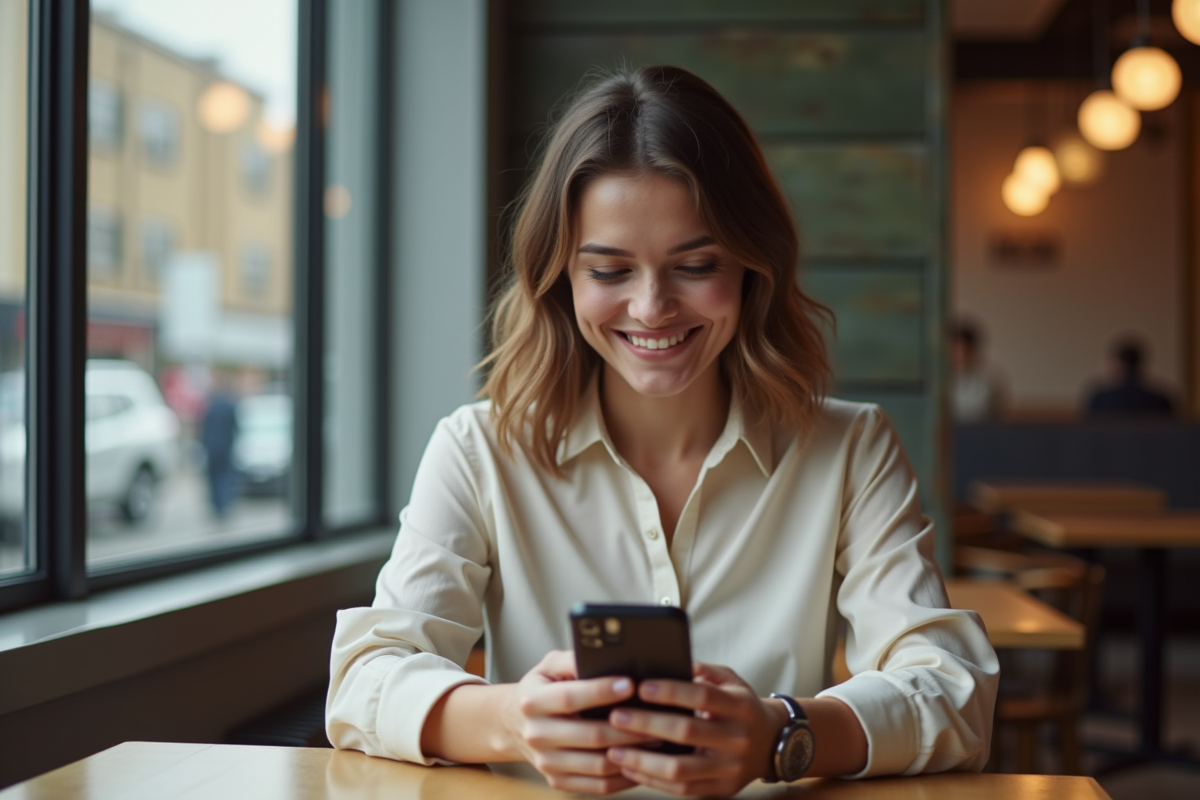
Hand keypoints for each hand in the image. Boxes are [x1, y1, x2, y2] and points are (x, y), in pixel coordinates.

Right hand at [504, 650, 658, 793]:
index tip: (630, 683)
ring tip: (657, 739)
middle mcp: (536, 734)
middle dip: (629, 727)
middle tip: (657, 718)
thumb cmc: (542, 688)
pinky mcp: (557, 781)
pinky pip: (599, 785)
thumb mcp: (550, 665)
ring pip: (598, 764)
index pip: (570, 697)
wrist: (513, 723)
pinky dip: (625, 777)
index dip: (601, 691)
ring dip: (632, 753)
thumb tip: (606, 655)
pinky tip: (643, 762)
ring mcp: (546, 762)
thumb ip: (573, 658)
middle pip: (591, 735)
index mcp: (533, 701)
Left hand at [605, 662, 786, 796]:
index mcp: (740, 706)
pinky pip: (682, 789)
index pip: (703, 696)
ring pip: (681, 769)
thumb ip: (702, 670)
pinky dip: (652, 780)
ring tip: (614, 750)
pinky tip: (630, 768)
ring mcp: (730, 768)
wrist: (773, 743)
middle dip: (647, 724)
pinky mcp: (722, 790)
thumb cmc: (741, 707)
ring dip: (643, 760)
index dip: (671, 691)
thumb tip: (668, 661)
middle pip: (687, 732)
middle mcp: (738, 738)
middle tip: (617, 717)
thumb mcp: (730, 680)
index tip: (641, 687)